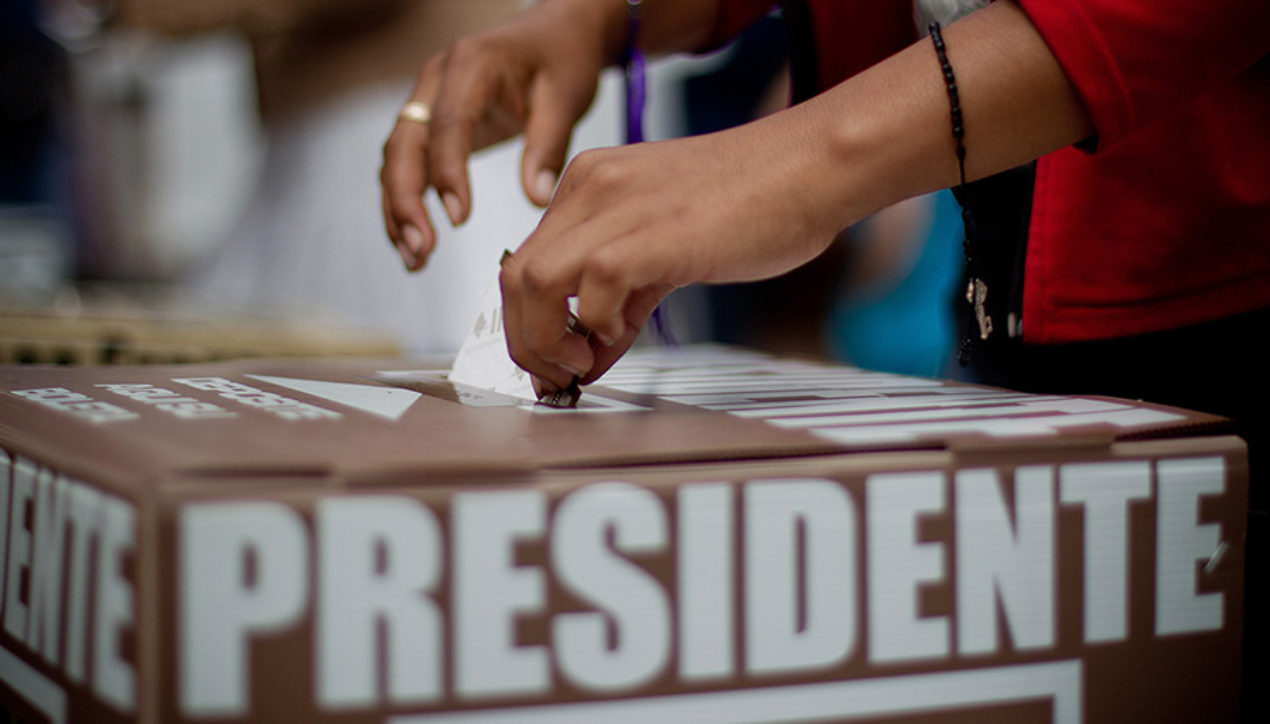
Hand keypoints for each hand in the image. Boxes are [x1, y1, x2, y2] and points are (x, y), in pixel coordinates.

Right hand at [380, 1, 614, 270]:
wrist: (555, 32)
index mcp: (471, 65)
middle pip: (404, 144)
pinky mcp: (429, 122)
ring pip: (397, 159)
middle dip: (405, 201)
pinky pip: (408, 165)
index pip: (447, 123)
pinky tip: (416, 241)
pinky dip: (408, 203)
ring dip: (399, 209)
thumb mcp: (566, 97)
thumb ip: (548, 146)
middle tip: (421, 250)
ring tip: (416, 258)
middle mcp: (436, 79)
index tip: (458, 217)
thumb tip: (536, 200)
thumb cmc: (562, 58)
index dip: (447, 172)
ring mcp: (426, 100)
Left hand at [499, 105, 853, 389]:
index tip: (554, 363)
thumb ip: (622, 300)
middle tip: (558, 376)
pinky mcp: (653, 232)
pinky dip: (597, 326)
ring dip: (547, 340)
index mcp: (589, 184)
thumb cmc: (754, 203)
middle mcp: (591, 187)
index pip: (525, 261)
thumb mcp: (667, 248)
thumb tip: (590, 354)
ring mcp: (618, 206)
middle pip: (513, 275)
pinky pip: (591, 288)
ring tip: (583, 363)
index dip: (529, 324)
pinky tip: (626, 334)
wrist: (811, 166)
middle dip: (525, 342)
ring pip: (531, 282)